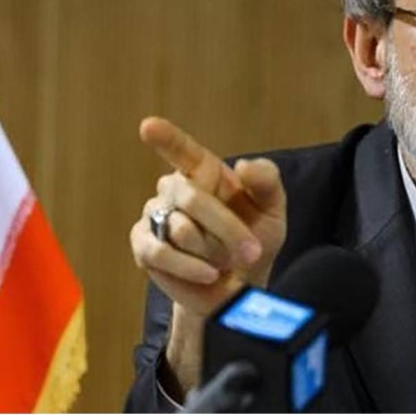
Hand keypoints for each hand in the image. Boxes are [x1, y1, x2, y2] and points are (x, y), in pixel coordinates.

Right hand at [129, 117, 286, 396]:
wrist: (239, 287)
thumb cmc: (255, 239)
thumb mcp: (272, 209)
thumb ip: (266, 181)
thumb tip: (243, 166)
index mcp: (203, 171)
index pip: (181, 149)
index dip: (165, 137)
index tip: (149, 126)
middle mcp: (174, 188)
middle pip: (192, 198)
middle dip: (227, 229)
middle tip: (252, 251)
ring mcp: (154, 216)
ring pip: (182, 229)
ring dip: (212, 251)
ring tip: (224, 261)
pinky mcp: (143, 247)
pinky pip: (161, 253)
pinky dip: (189, 267)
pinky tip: (209, 274)